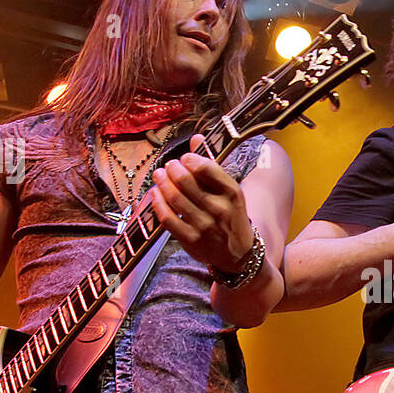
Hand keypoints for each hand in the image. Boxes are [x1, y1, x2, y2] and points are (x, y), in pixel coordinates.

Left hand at [150, 134, 254, 272]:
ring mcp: (204, 226)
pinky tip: (155, 193)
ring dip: (162, 182)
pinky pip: (167, 218)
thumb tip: (196, 138)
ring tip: (159, 175)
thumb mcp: (229, 190)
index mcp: (232, 193)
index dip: (190, 158)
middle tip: (169, 166)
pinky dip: (157, 203)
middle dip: (173, 169)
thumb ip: (211, 165)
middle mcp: (219, 209)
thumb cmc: (231, 216)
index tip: (185, 158)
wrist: (238, 254)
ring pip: (175, 198)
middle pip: (186, 181)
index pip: (206, 168)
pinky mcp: (191, 240)